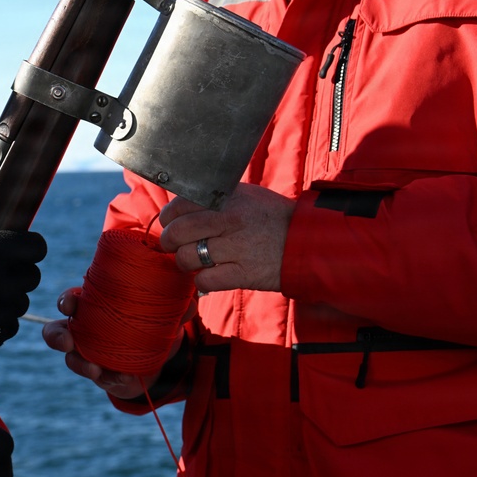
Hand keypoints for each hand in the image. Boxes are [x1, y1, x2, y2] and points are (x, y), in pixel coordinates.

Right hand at [42, 287, 192, 399]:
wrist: (159, 358)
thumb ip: (175, 307)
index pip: (70, 300)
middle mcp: (84, 329)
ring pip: (71, 358)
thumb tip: (192, 301)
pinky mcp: (100, 374)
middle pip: (58, 331)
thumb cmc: (152, 324)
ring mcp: (89, 353)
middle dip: (57, 336)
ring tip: (94, 369)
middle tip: (68, 340)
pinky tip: (115, 377)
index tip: (70, 304)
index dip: (65, 301)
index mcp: (93, 306)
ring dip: (78, 363)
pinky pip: (94, 376)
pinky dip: (104, 377)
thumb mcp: (162, 314)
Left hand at [159, 184, 293, 292]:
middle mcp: (229, 220)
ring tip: (192, 261)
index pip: (179, 206)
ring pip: (187, 257)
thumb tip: (182, 205)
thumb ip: (215, 198)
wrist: (308, 241)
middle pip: (177, 232)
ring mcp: (236, 247)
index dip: (168, 219)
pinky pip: (205, 280)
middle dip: (168, 242)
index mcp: (227, 199)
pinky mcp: (244, 273)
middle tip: (172, 246)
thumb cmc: (272, 217)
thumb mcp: (246, 195)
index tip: (169, 225)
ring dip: (184, 262)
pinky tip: (209, 276)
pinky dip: (201, 282)